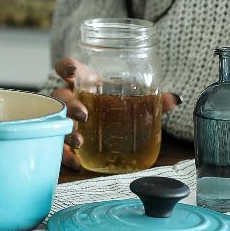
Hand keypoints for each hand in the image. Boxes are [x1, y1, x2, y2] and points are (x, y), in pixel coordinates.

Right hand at [51, 56, 179, 171]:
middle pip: (60, 96)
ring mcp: (64, 119)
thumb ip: (150, 100)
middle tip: (83, 115)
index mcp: (84, 81)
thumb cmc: (110, 104)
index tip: (71, 70)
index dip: (66, 66)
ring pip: (54, 122)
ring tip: (79, 142)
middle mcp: (70, 98)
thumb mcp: (129, 98)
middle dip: (70, 105)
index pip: (68, 67)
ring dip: (65, 131)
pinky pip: (58, 147)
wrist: (101, 125)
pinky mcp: (63, 139)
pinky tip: (77, 164)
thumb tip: (175, 100)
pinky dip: (65, 157)